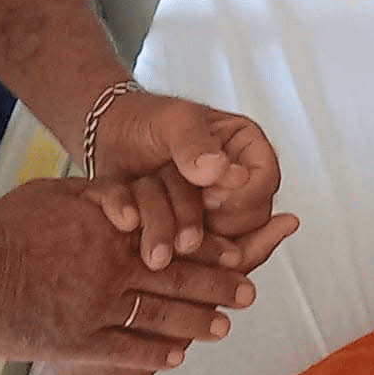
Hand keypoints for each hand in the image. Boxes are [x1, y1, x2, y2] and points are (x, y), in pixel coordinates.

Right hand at [0, 177, 271, 370]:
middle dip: (219, 287)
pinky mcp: (76, 342)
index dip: (210, 250)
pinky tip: (177, 357)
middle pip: (179, 279)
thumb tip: (128, 202)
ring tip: (224, 328)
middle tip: (249, 294)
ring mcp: (97, 308)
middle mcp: (113, 268)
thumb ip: (99, 197)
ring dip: (197, 324)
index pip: (176, 239)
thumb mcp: (56, 193)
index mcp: (112, 230)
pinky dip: (156, 354)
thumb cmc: (1, 226)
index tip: (239, 254)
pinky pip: (127, 350)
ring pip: (162, 317)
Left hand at [94, 94, 288, 267]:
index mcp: (245, 149)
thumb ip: (195, 144)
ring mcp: (212, 211)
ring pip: (219, 243)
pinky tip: (129, 223)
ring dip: (177, 239)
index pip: (265, 182)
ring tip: (144, 231)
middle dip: (209, 228)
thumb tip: (219, 171)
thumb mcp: (172, 121)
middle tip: (181, 231)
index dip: (240, 197)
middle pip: (249, 221)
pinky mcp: (187, 232)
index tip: (207, 196)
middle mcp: (235, 184)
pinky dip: (156, 242)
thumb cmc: (147, 121)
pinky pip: (190, 254)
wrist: (108, 138)